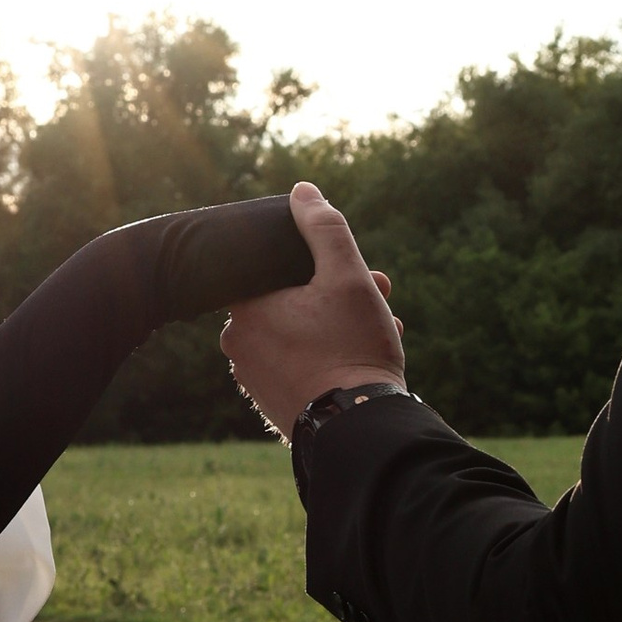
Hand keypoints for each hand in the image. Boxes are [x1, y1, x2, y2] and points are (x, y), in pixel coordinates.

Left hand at [222, 185, 404, 435]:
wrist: (360, 429)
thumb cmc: (352, 348)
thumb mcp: (347, 276)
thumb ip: (324, 227)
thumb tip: (303, 191)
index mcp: (244, 309)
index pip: (271, 265)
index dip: (315, 258)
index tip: (353, 265)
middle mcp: (238, 344)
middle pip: (291, 299)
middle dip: (340, 290)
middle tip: (381, 291)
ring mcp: (253, 378)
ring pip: (299, 331)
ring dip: (339, 322)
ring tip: (382, 324)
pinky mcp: (272, 404)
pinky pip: (300, 365)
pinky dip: (329, 354)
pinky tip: (364, 357)